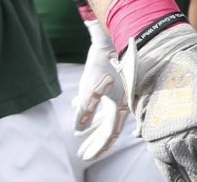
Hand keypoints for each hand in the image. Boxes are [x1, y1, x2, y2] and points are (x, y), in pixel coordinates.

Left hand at [73, 22, 127, 161]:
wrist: (109, 40)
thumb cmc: (101, 65)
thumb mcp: (90, 89)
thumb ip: (84, 111)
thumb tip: (77, 130)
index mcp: (119, 106)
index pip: (108, 133)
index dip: (97, 147)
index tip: (86, 157)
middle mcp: (121, 103)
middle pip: (107, 128)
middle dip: (94, 142)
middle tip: (83, 154)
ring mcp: (117, 94)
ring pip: (104, 116)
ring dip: (91, 127)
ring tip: (80, 136)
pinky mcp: (110, 86)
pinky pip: (100, 103)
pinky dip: (89, 109)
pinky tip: (75, 107)